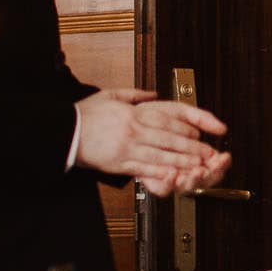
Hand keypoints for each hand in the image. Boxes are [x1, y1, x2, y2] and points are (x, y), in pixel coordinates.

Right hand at [75, 88, 231, 194]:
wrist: (63, 132)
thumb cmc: (85, 115)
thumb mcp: (110, 95)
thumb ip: (134, 94)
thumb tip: (152, 93)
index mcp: (133, 114)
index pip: (167, 119)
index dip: (186, 127)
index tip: (199, 133)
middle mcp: (133, 130)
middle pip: (169, 138)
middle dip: (191, 147)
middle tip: (208, 153)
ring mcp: (127, 147)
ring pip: (161, 155)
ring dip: (182, 161)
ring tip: (199, 166)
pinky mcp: (119, 163)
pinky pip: (144, 169)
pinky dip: (161, 173)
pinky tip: (174, 176)